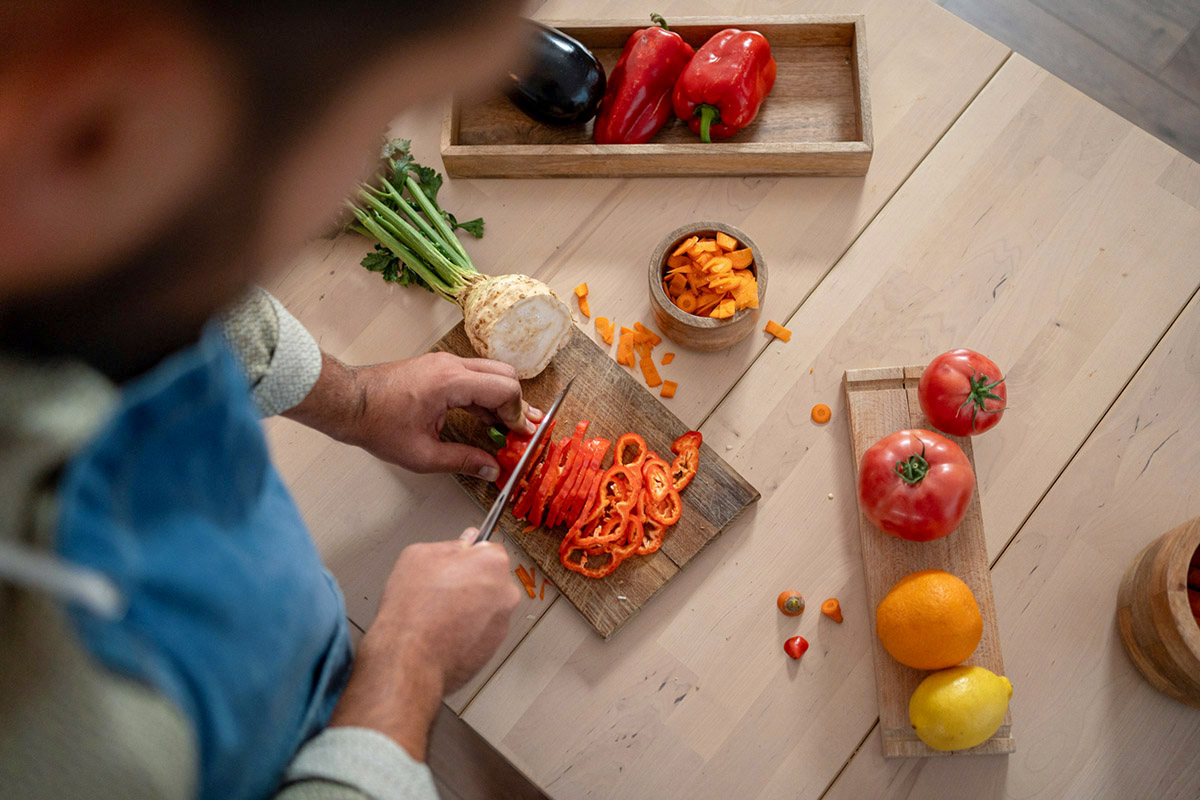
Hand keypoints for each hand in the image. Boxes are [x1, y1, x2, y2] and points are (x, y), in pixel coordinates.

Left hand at [286, 351, 541, 480]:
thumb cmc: (377, 424)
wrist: (348, 402)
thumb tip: (491, 469)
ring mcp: (444, 363)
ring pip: (491, 373)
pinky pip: (473, 375)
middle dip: (516, 404)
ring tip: (506, 427)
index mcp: (451, 383)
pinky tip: (484, 418)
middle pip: (505, 375)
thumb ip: (462, 461)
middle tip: (519, 431)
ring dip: (501, 399)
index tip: (521, 436)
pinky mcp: (438, 367)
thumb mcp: (422, 454)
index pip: (505, 389)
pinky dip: (485, 394)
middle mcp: (451, 365)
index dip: (518, 414)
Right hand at [328, 530, 520, 759]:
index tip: (454, 565)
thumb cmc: (413, 608)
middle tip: (441, 591)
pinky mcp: (494, 649)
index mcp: (492, 562)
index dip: (467, 557)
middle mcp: (505, 592)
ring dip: (470, 608)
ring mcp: (502, 622)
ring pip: (486, 607)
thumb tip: (463, 544)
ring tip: (438, 615)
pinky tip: (444, 633)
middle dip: (471, 582)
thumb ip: (449, 545)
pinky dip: (468, 631)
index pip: (488, 550)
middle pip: (490, 579)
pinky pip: (481, 632)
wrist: (409, 658)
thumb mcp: (419, 556)